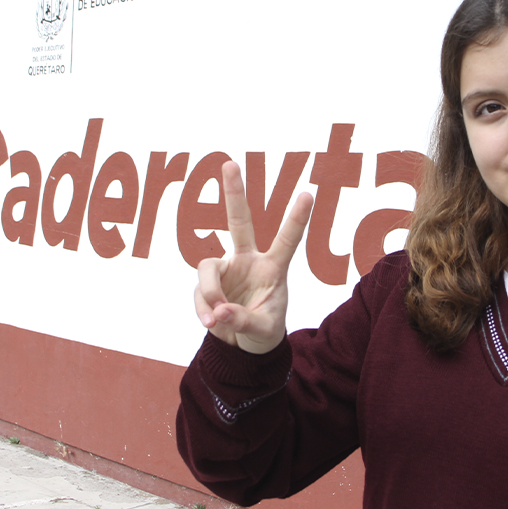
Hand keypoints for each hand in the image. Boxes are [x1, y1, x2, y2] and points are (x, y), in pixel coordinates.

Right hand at [194, 161, 313, 353]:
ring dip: (210, 293)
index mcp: (273, 267)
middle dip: (234, 193)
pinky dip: (203, 309)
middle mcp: (248, 260)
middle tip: (230, 163)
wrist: (243, 345)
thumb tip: (219, 311)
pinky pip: (199, 292)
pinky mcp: (206, 284)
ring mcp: (225, 269)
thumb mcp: (263, 330)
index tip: (308, 193)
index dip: (296, 218)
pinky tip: (212, 323)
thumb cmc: (264, 330)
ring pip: (207, 268)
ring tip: (216, 317)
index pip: (287, 240)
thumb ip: (244, 320)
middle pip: (239, 222)